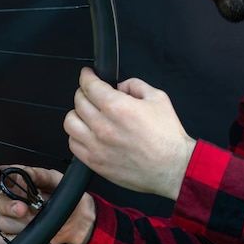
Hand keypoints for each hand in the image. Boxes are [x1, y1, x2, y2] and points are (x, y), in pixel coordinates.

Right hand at [0, 165, 95, 243]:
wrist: (77, 221)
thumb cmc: (66, 198)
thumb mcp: (56, 180)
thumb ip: (39, 175)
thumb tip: (26, 172)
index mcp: (21, 182)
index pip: (1, 177)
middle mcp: (14, 199)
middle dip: (10, 207)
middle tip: (24, 209)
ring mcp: (13, 219)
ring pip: (2, 222)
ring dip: (20, 224)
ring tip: (36, 221)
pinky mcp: (14, 236)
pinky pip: (3, 240)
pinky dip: (13, 239)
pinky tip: (27, 234)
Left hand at [63, 67, 196, 199]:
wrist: (174, 168)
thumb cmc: (168, 136)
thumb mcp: (158, 98)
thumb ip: (134, 85)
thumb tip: (119, 87)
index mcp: (118, 107)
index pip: (89, 86)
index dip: (86, 76)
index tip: (87, 75)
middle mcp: (103, 126)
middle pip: (78, 102)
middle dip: (84, 93)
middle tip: (91, 94)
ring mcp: (96, 146)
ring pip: (70, 122)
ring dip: (77, 114)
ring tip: (88, 114)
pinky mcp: (95, 162)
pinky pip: (73, 144)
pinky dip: (77, 135)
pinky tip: (87, 133)